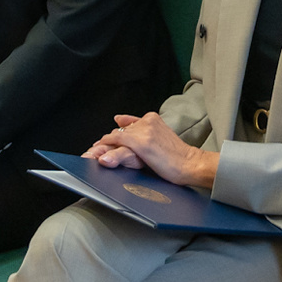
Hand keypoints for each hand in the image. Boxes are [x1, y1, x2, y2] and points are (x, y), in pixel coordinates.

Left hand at [87, 112, 218, 188]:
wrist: (190, 163)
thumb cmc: (176, 155)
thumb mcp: (159, 135)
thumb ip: (139, 127)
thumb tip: (117, 118)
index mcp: (151, 118)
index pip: (125, 125)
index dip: (112, 138)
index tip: (101, 146)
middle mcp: (146, 122)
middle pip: (119, 132)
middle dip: (105, 143)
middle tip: (92, 153)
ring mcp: (143, 131)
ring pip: (116, 138)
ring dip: (102, 148)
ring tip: (91, 155)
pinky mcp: (141, 143)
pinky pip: (118, 142)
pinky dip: (107, 148)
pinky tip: (100, 155)